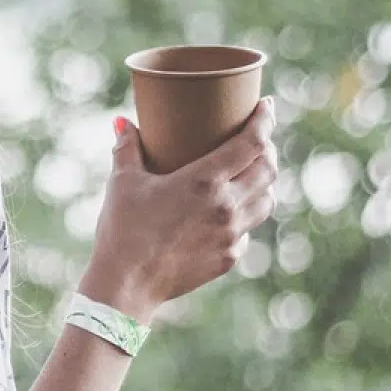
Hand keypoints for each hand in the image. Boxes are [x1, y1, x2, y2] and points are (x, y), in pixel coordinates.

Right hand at [78, 98, 278, 319]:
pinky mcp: (228, 258)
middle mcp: (227, 206)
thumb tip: (123, 123)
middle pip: (267, 169)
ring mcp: (231, 235)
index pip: (252, 143)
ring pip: (267, 201)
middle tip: (257, 137)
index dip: (265, 120)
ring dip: (264, 182)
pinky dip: (245, 215)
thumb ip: (127, 148)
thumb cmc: (122, 230)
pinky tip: (230, 212)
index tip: (267, 106)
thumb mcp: (122, 183)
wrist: (126, 284)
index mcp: (205, 181)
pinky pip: (247, 230)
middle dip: (267, 148)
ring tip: (251, 171)